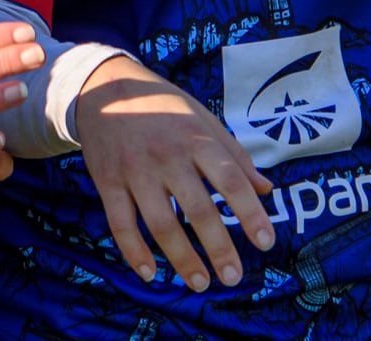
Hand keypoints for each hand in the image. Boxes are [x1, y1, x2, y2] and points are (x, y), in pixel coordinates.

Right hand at [75, 55, 273, 292]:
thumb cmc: (162, 106)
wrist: (103, 87)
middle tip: (233, 277)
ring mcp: (135, 170)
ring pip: (160, 223)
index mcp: (196, 139)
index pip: (229, 180)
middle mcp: (167, 156)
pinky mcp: (107, 182)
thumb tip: (267, 191)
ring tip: (200, 283)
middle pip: (197, 209)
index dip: (249, 212)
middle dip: (218, 248)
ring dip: (181, 258)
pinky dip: (134, 252)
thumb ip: (235, 155)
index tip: (265, 242)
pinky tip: (149, 273)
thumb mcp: (203, 118)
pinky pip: (120, 223)